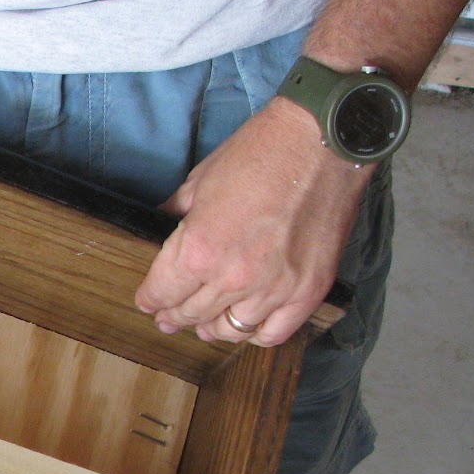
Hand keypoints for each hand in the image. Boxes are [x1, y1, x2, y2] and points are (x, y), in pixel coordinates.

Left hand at [134, 100, 374, 346]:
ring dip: (212, 327)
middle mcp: (233, 278)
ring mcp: (274, 289)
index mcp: (199, 250)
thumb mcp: (200, 181)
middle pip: (191, 315)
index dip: (150, 299)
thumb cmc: (261, 152)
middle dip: (174, 315)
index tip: (148, 302)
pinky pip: (273, 333)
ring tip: (206, 324)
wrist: (324, 140)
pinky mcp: (308, 291)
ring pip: (229, 330)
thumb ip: (175, 216)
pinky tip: (247, 323)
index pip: (160, 294)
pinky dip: (255, 333)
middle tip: (169, 317)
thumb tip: (159, 229)